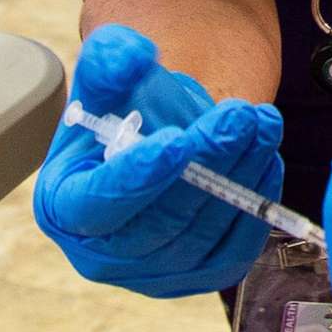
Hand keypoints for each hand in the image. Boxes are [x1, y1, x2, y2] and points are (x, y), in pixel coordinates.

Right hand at [33, 25, 284, 297]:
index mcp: (65, 208)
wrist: (155, 140)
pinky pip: (235, 249)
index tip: (176, 139)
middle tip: (242, 116)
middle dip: (208, 164)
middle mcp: (102, 255)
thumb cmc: (121, 110)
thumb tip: (133, 56)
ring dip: (242, 176)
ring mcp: (152, 274)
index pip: (99, 204)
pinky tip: (266, 158)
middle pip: (161, 221)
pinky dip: (256, 203)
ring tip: (263, 124)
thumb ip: (111, 59)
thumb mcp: (106, 78)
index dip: (138, 176)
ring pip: (204, 234)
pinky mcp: (199, 276)